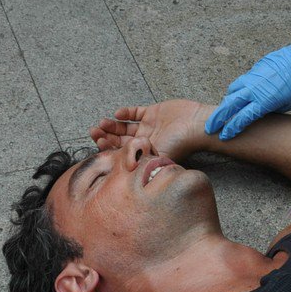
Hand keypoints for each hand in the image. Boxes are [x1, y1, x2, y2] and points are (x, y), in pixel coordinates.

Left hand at [89, 100, 211, 160]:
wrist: (196, 125)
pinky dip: (125, 112)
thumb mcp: (158, 159)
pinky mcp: (153, 112)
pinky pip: (135, 112)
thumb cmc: (181, 144)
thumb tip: (121, 180)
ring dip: (112, 124)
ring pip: (124, 126)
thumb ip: (140, 164)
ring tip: (103, 122)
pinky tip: (118, 113)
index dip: (108, 148)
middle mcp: (144, 141)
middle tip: (94, 131)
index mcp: (144, 153)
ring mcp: (148, 126)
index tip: (99, 143)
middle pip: (120, 139)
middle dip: (106, 135)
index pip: (121, 153)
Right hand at [204, 27, 290, 140]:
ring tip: (223, 110)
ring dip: (226, 101)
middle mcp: (255, 89)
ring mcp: (253, 77)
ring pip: (233, 90)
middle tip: (210, 127)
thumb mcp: (289, 103)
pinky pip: (242, 81)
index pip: (242, 118)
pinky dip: (236, 89)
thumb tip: (263, 111)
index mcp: (264, 101)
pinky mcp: (256, 68)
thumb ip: (273, 108)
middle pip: (230, 104)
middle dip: (218, 117)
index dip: (231, 128)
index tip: (223, 136)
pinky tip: (238, 94)